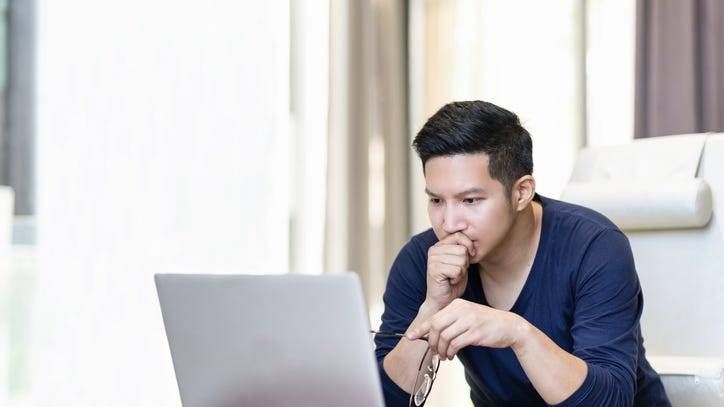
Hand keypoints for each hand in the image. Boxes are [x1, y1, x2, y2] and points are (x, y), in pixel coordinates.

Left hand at [407, 299, 528, 360]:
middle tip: (435, 352)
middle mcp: (462, 310)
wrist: (509, 326)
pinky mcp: (476, 333)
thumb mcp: (467, 316)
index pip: (434, 317)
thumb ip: (451, 321)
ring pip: (445, 337)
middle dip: (432, 342)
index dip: (421, 329)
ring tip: (445, 356)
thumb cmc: (486, 323)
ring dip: (442, 350)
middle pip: (437, 327)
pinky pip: (456, 344)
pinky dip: (451, 352)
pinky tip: (452, 355)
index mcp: (457, 304)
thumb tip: (431, 334)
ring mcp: (469, 320)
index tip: (411, 337)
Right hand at [425, 232, 474, 310]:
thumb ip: (463, 249)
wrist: (443, 300)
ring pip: (461, 260)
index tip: (470, 256)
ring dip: (461, 272)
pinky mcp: (434, 270)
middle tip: (456, 271)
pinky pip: (457, 270)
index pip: (459, 235)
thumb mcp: (460, 261)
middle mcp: (434, 250)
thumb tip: (473, 242)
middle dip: (464, 263)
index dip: (469, 245)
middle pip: (462, 249)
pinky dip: (457, 278)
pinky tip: (450, 281)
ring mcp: (432, 259)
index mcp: (439, 245)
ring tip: (452, 276)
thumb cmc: (453, 281)